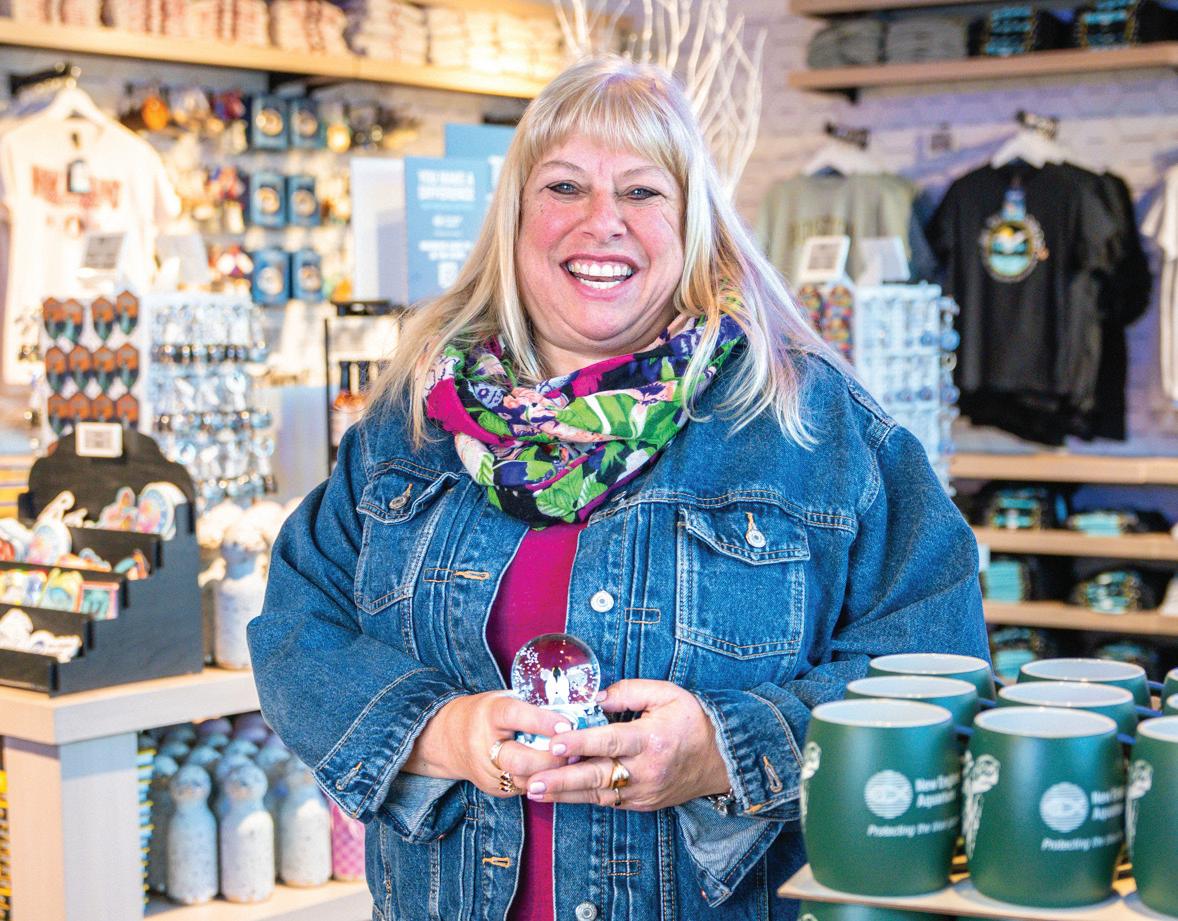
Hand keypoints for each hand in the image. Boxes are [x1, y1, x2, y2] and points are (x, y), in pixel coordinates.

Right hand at [404, 691, 571, 797]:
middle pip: (521, 759)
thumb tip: (572, 712)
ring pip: (525, 780)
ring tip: (572, 765)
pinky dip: (542, 781)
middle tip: (575, 753)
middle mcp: (486, 744)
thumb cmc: (487, 713)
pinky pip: (523, 788)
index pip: (517, 717)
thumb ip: (533, 707)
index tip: (567, 725)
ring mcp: (488, 771)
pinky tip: (557, 774)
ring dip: (552, 774)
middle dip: (552, 759)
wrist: (450, 739)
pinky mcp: (494, 788)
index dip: (544, 722)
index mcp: (491, 714)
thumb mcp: (505, 699)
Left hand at [523, 679, 730, 810]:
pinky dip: (583, 798)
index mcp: (651, 739)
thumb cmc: (691, 720)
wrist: (721, 758)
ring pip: (598, 795)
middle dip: (562, 779)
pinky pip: (609, 802)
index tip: (554, 743)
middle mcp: (646, 770)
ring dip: (565, 793)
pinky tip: (560, 794)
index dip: (581, 742)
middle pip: (598, 776)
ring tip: (534, 791)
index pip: (610, 741)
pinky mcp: (643, 803)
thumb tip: (594, 698)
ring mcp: (644, 791)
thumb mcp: (666, 693)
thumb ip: (629, 691)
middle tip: (532, 779)